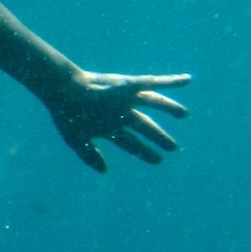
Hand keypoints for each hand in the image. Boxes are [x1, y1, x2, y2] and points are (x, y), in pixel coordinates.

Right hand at [44, 70, 189, 172]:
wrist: (63, 91)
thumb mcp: (75, 140)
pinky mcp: (129, 85)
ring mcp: (125, 98)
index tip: (158, 161)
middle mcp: (120, 112)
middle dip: (158, 137)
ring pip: (152, 102)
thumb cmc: (66, 115)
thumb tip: (105, 171)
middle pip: (144, 126)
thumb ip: (90, 156)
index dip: (144, 152)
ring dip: (169, 108)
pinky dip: (170, 81)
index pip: (131, 142)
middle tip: (174, 148)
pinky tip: (187, 79)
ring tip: (185, 115)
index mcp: (108, 126)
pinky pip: (154, 82)